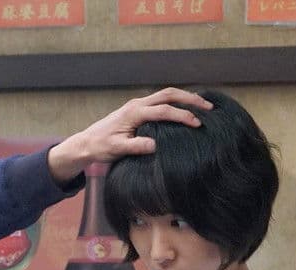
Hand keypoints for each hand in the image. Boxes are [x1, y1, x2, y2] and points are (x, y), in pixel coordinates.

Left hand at [47, 87, 212, 183]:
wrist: (86, 143)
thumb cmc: (100, 146)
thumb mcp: (116, 149)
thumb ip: (135, 146)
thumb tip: (155, 145)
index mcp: (134, 113)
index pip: (164, 111)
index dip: (182, 116)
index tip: (197, 124)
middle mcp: (137, 104)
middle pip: (169, 94)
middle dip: (190, 98)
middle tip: (209, 107)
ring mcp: (138, 105)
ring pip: (166, 94)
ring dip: (185, 97)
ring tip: (203, 106)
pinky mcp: (138, 109)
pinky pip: (161, 100)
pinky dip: (176, 101)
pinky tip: (186, 109)